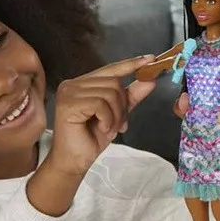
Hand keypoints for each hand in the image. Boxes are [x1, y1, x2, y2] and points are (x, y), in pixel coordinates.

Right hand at [49, 55, 155, 175]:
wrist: (75, 161)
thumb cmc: (91, 138)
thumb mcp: (117, 115)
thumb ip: (131, 97)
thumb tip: (150, 80)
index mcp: (83, 83)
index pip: (110, 69)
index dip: (131, 64)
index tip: (151, 59)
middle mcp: (74, 84)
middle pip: (114, 83)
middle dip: (122, 107)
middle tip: (119, 124)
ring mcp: (69, 92)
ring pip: (109, 94)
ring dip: (116, 116)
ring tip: (109, 129)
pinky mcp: (69, 104)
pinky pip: (100, 105)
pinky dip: (107, 120)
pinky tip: (102, 129)